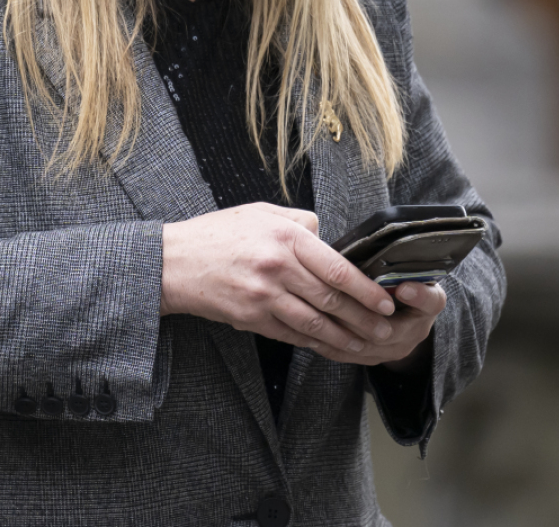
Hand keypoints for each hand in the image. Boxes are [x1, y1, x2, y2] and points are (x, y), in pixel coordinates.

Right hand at [160, 203, 443, 365]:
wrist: (173, 263)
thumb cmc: (216, 234)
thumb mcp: (259, 212)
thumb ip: (298, 221)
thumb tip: (326, 235)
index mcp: (284, 237)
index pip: (336, 267)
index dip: (365, 288)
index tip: (385, 300)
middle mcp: (277, 267)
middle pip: (331, 299)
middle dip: (363, 317)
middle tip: (385, 328)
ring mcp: (263, 296)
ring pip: (314, 322)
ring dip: (343, 337)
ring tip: (364, 344)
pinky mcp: (250, 318)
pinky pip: (291, 334)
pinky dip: (314, 342)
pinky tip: (329, 346)